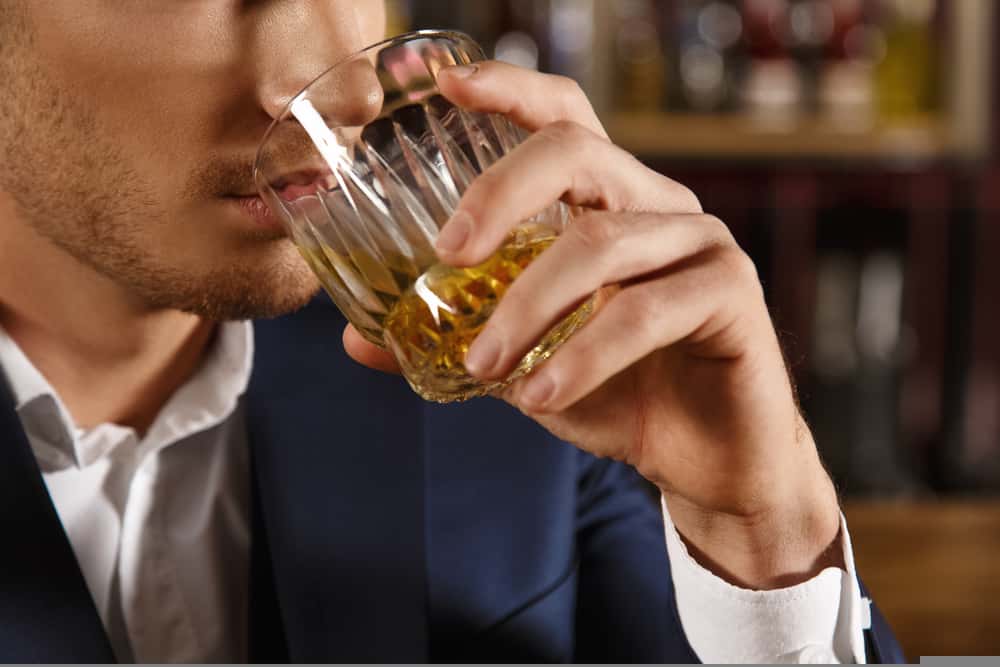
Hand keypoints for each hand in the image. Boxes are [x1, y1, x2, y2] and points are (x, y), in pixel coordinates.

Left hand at [343, 61, 841, 588]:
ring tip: (487, 366)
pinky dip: (585, 354)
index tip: (446, 85)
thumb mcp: (522, 365)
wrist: (703, 463)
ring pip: (599, 244)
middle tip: (446, 255)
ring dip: (528, 307)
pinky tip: (544, 395)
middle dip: (500, 192)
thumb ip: (452, 341)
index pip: (563, 121)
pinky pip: (646, 310)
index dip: (511, 91)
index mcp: (608, 205)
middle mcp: (655, 206)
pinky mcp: (732, 293)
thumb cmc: (618, 396)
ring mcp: (700, 242)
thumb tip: (357, 337)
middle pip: (576, 150)